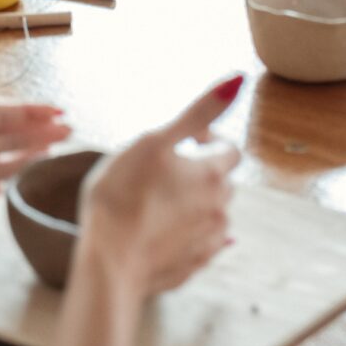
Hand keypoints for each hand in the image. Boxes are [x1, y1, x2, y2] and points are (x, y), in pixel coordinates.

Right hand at [76, 73, 243, 296]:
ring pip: (212, 212)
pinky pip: (199, 244)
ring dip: (195, 202)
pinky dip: (188, 233)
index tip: (182, 141)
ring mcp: (208, 241)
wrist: (107, 264)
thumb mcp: (154, 140)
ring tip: (158, 201)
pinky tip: (163, 231)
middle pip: (222, 180)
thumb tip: (238, 79)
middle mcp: (219, 208)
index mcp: (213, 174)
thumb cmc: (122, 196)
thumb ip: (198, 111)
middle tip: (165, 170)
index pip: (229, 149)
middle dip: (200, 170)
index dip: (208, 139)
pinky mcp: (192, 266)